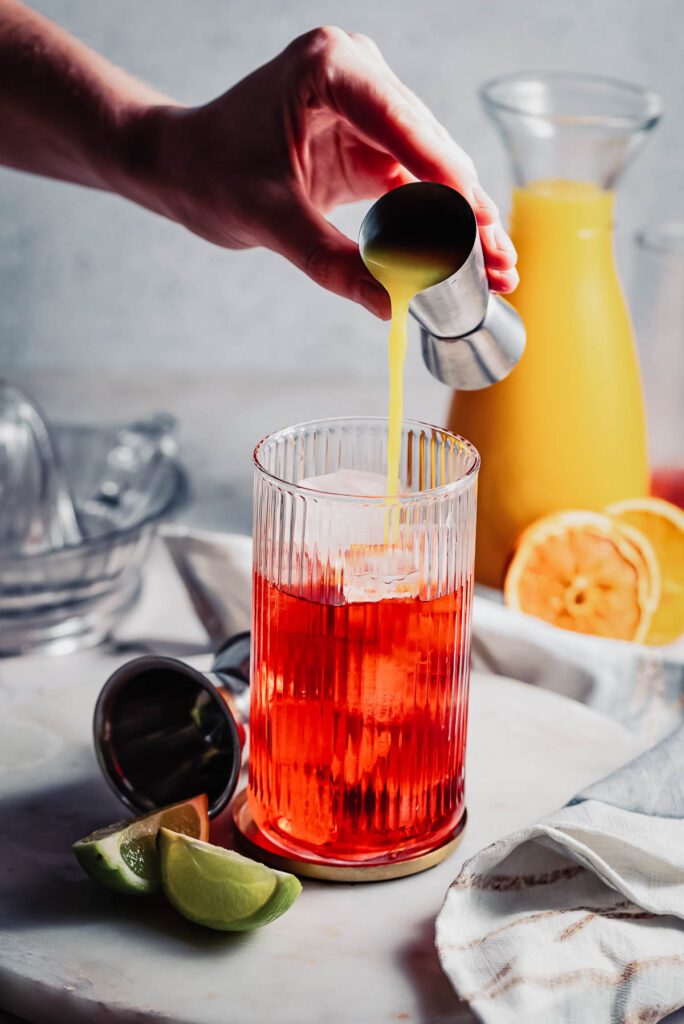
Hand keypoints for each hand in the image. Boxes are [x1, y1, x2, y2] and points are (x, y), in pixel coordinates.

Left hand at [143, 27, 517, 318]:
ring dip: (464, 221)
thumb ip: (330, 262)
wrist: (183, 167)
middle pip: (431, 147)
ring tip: (500, 269)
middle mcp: (359, 74)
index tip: (480, 226)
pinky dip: (439, 222)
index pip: (401, 123)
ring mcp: (371, 106)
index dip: (446, 179)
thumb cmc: (210, 174)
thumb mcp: (268, 220)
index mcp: (329, 68)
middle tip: (499, 265)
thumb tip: (390, 305)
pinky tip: (471, 256)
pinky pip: (417, 183)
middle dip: (466, 211)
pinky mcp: (373, 140)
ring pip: (434, 168)